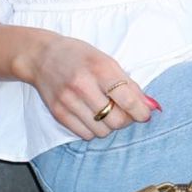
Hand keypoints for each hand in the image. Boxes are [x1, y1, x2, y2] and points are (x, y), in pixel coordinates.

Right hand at [23, 34, 157, 140]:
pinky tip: (91, 116)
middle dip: (126, 120)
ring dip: (109, 125)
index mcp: (100, 69)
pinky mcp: (58, 113)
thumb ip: (129, 85)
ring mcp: (69, 101)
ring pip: (102, 131)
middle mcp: (83, 86)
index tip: (144, 114)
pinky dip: (93, 130)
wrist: (41, 57)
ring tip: (105, 112)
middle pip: (116, 120)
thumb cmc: (79, 57)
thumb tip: (150, 107)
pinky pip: (85, 135)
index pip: (128, 99)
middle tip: (124, 112)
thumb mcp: (107, 62)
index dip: (141, 112)